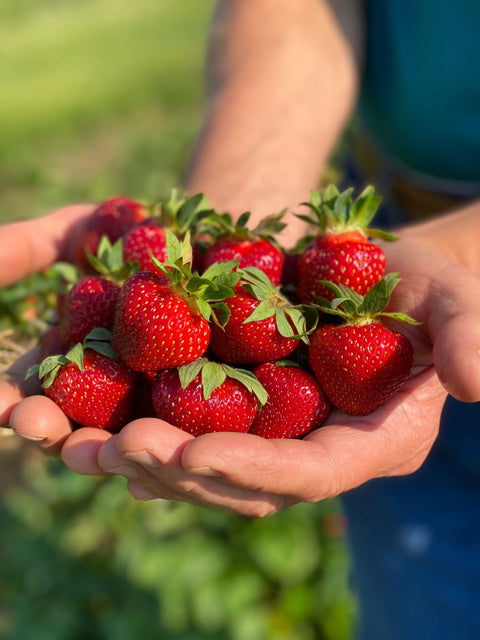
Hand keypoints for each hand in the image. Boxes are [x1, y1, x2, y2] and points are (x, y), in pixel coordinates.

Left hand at [9, 223, 473, 517]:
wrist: (377, 271)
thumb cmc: (419, 282)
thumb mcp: (452, 294)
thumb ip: (468, 333)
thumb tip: (475, 383)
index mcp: (366, 441)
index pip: (309, 474)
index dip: (254, 470)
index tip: (193, 452)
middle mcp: (312, 450)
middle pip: (242, 483)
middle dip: (179, 472)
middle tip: (114, 448)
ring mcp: (271, 432)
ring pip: (203, 466)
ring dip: (141, 458)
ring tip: (79, 442)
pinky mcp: (239, 405)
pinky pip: (185, 428)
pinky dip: (140, 426)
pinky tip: (94, 419)